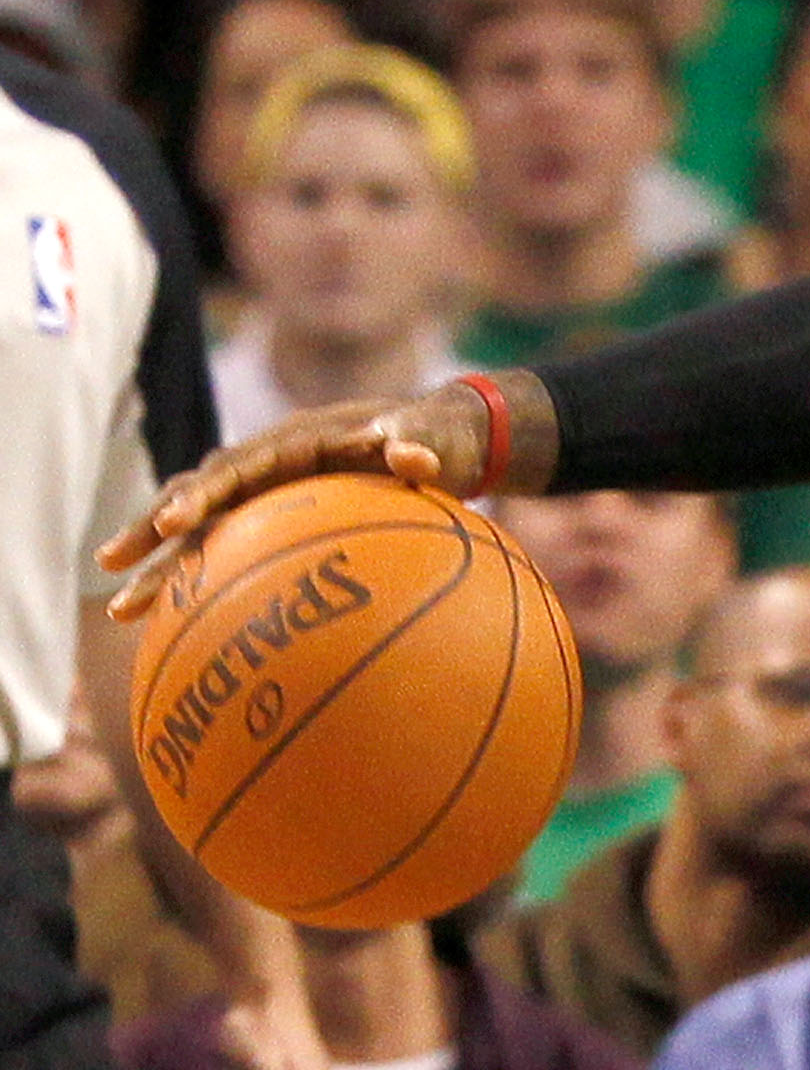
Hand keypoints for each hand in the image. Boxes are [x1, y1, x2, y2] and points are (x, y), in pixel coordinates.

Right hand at [98, 377, 532, 618]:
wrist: (438, 444)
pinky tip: (172, 630)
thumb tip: (413, 456)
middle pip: (195, 496)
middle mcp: (266, 466)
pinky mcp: (272, 521)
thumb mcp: (433, 439)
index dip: (203, 493)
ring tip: (120, 610)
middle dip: (152, 528)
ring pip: (200, 531)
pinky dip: (200, 584)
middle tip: (111, 563)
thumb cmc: (435, 440)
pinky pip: (227, 552)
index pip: (235, 467)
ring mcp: (265, 496)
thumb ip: (417, 444)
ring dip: (160, 566)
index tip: (176, 521)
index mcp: (294, 442)